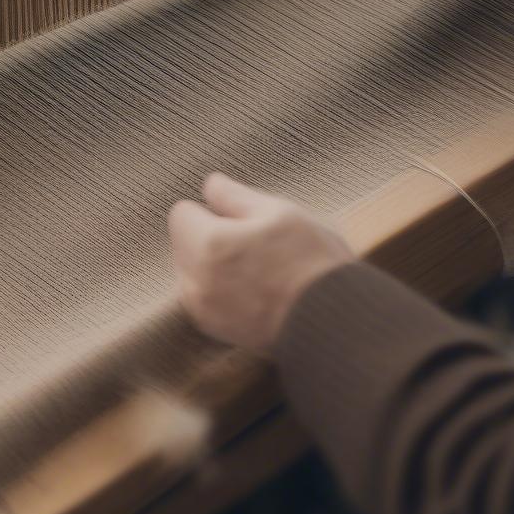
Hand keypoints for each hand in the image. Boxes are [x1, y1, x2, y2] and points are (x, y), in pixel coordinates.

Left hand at [169, 173, 352, 351]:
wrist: (333, 323)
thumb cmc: (312, 263)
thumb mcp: (280, 213)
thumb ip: (235, 196)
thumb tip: (209, 184)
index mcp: (210, 244)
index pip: (181, 213)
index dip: (209, 209)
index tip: (237, 217)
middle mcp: (196, 280)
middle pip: (182, 242)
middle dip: (207, 236)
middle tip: (252, 243)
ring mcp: (202, 309)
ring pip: (189, 270)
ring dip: (210, 263)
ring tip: (254, 268)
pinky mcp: (213, 329)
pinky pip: (200, 295)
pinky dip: (217, 288)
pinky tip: (252, 289)